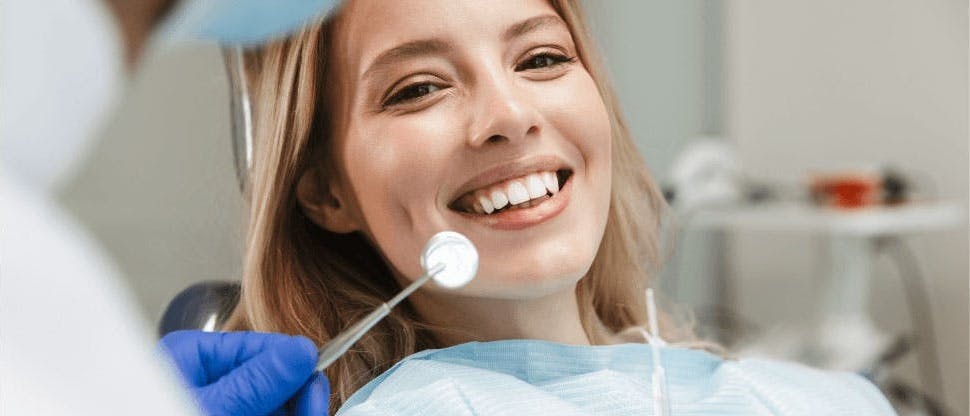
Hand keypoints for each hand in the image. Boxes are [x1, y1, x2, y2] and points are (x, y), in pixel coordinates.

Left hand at [159, 330, 329, 415]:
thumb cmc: (151, 413)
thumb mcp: (212, 411)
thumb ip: (255, 383)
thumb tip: (301, 351)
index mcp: (195, 358)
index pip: (266, 349)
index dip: (298, 373)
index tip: (315, 401)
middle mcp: (207, 380)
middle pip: (274, 382)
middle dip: (294, 404)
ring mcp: (217, 405)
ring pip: (273, 408)